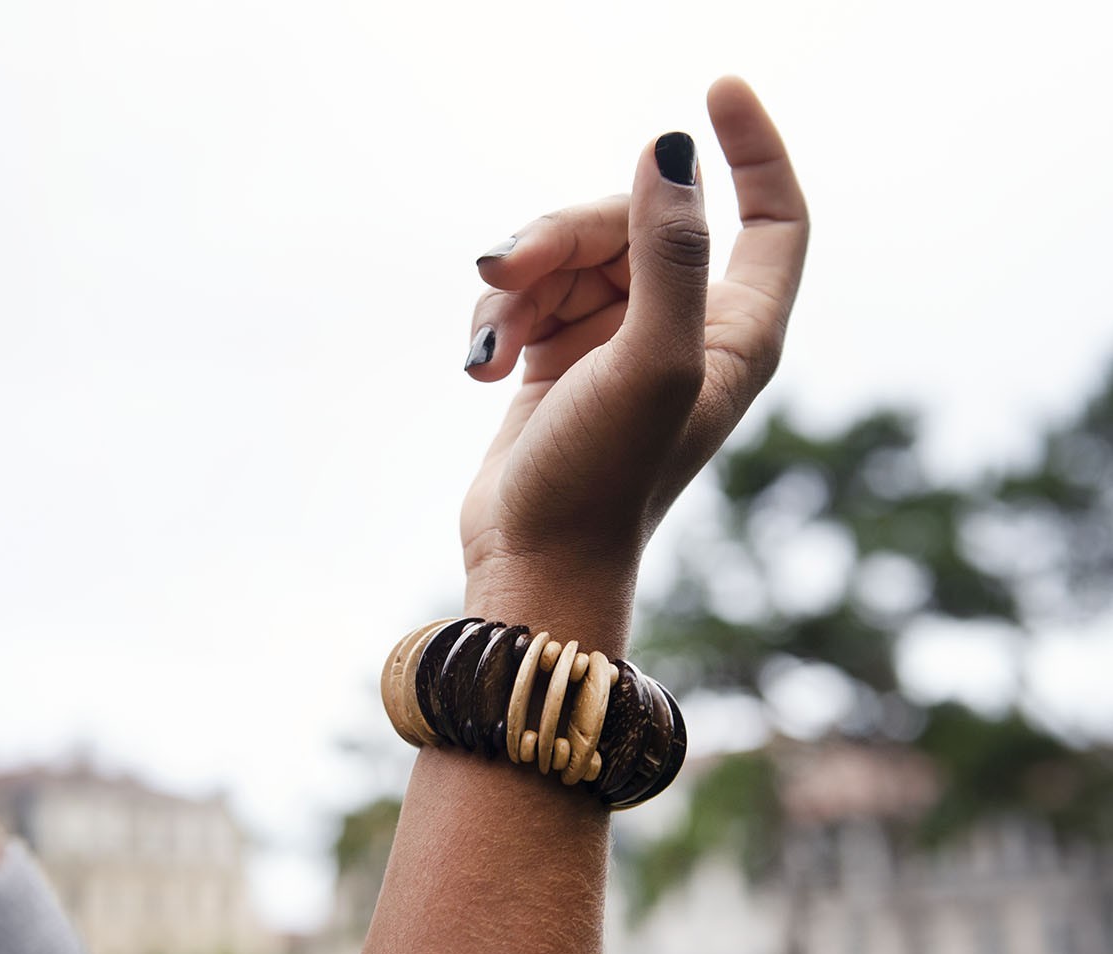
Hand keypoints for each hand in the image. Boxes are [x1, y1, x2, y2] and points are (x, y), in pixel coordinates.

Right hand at [459, 77, 807, 650]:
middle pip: (636, 220)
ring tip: (490, 348)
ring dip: (518, 287)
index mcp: (739, 331)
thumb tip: (671, 148)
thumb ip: (671, 252)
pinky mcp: (560, 352)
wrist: (531, 559)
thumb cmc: (605, 479)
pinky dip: (500, 319)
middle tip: (500, 271)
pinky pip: (531, 292)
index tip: (717, 88)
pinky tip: (483, 367)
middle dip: (561, 234)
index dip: (756, 149)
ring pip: (571, 253)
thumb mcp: (650, 360)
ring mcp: (620, 337)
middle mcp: (686, 326)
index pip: (775, 216)